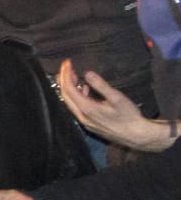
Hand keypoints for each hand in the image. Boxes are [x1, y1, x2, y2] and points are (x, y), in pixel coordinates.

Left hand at [58, 59, 173, 150]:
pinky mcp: (89, 124)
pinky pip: (77, 108)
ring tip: (74, 76)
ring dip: (70, 88)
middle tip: (67, 67)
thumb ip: (101, 85)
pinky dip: (77, 97)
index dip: (66, 74)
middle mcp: (81, 116)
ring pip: (70, 102)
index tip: (67, 63)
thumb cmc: (129, 116)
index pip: (69, 88)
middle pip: (65, 95)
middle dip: (64, 80)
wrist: (136, 136)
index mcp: (86, 108)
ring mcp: (84, 121)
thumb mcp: (116, 98)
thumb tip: (87, 73)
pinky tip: (85, 91)